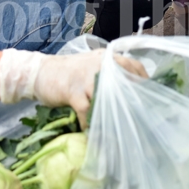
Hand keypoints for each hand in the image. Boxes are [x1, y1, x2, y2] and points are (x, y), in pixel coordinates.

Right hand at [0, 49, 146, 127]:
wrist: (40, 72)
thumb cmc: (70, 73)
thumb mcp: (93, 66)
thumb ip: (110, 74)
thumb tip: (130, 91)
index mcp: (107, 57)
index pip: (133, 66)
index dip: (143, 82)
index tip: (148, 97)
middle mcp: (100, 64)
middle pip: (124, 82)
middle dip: (131, 100)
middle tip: (137, 117)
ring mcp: (86, 77)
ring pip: (107, 97)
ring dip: (111, 115)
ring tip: (116, 130)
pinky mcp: (73, 90)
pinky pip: (86, 110)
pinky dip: (89, 123)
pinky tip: (90, 131)